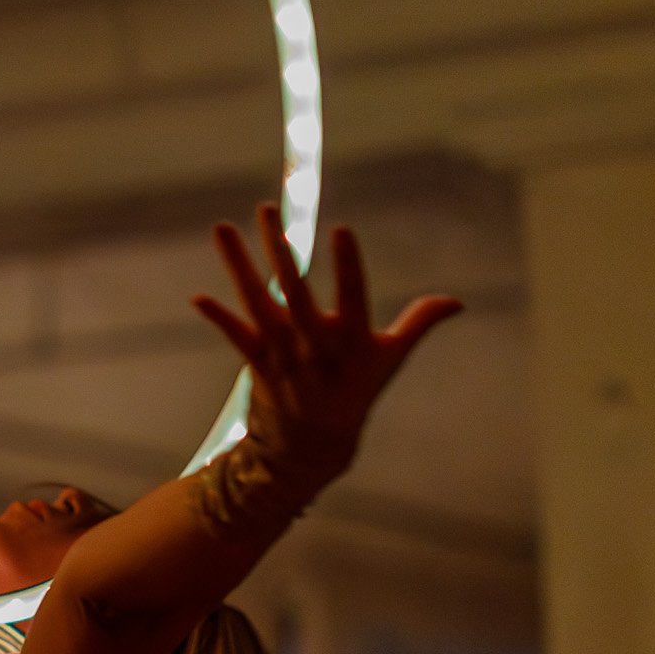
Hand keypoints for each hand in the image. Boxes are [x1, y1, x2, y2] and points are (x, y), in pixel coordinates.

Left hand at [190, 204, 460, 481]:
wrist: (312, 444)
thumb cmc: (355, 391)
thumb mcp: (390, 358)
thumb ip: (420, 323)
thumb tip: (458, 301)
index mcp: (351, 340)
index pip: (353, 295)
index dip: (348, 265)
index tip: (342, 229)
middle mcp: (313, 344)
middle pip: (295, 292)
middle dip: (280, 251)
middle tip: (267, 209)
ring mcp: (282, 352)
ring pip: (256, 302)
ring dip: (238, 264)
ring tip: (221, 227)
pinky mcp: (258, 360)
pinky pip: (234, 334)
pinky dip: (217, 316)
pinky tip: (197, 297)